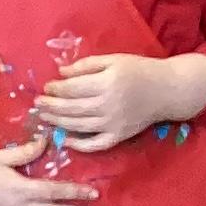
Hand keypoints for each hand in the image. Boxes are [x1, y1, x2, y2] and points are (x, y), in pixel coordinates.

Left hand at [34, 49, 205, 151]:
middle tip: (38, 104)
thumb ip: (87, 65)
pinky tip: (65, 139)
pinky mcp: (119, 137)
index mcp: (107, 83)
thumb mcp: (114, 60)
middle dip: (51, 106)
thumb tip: (61, 73)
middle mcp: (108, 105)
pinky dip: (78, 145)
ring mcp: (113, 124)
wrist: (167, 90)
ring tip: (45, 117)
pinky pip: (94, 145)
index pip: (73, 88)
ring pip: (78, 126)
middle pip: (72, 108)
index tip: (45, 87)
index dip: (56, 88)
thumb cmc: (139, 70)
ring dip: (58, 122)